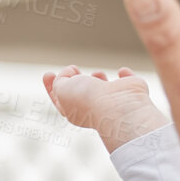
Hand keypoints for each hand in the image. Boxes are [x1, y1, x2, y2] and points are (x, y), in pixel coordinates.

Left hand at [41, 65, 170, 152]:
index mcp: (74, 111)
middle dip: (77, 80)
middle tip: (73, 69)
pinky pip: (129, 81)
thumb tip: (70, 72)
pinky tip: (122, 71)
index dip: (51, 86)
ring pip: (105, 88)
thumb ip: (60, 80)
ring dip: (98, 79)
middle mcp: (95, 107)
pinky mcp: (132, 90)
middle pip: (82, 93)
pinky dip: (126, 75)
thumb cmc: (88, 101)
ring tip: (96, 74)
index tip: (47, 74)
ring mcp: (114, 100)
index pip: (59, 98)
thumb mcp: (62, 89)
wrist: (118, 106)